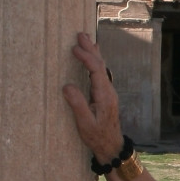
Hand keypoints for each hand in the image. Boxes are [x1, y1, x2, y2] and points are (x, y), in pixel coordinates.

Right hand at [63, 31, 123, 162]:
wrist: (112, 146)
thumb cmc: (98, 136)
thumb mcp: (85, 123)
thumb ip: (77, 104)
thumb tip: (67, 86)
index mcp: (104, 95)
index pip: (96, 70)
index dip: (86, 57)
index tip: (75, 49)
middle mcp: (108, 90)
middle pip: (101, 64)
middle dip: (90, 49)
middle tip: (80, 34)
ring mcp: (108, 92)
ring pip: (102, 67)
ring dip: (93, 52)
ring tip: (86, 39)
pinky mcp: (106, 95)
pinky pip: (101, 73)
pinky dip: (95, 61)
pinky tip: (94, 57)